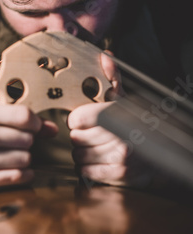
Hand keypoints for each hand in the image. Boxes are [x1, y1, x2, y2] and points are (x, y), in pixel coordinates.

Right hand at [0, 100, 56, 192]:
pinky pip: (18, 177)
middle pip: (27, 139)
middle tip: (13, 143)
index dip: (36, 124)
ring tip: (9, 155)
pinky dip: (22, 174)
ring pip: (25, 158)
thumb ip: (18, 118)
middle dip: (26, 142)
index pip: (25, 117)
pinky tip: (14, 169)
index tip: (35, 128)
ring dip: (23, 158)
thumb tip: (52, 129)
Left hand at [67, 53, 151, 187]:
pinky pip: (84, 171)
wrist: (158, 151)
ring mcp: (120, 159)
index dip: (77, 119)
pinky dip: (86, 167)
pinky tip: (97, 160)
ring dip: (82, 152)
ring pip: (77, 155)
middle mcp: (120, 137)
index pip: (78, 118)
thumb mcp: (123, 98)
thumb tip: (104, 57)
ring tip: (95, 147)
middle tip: (91, 134)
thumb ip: (112, 78)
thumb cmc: (134, 122)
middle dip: (80, 135)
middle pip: (75, 137)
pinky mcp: (118, 176)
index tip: (82, 120)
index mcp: (118, 115)